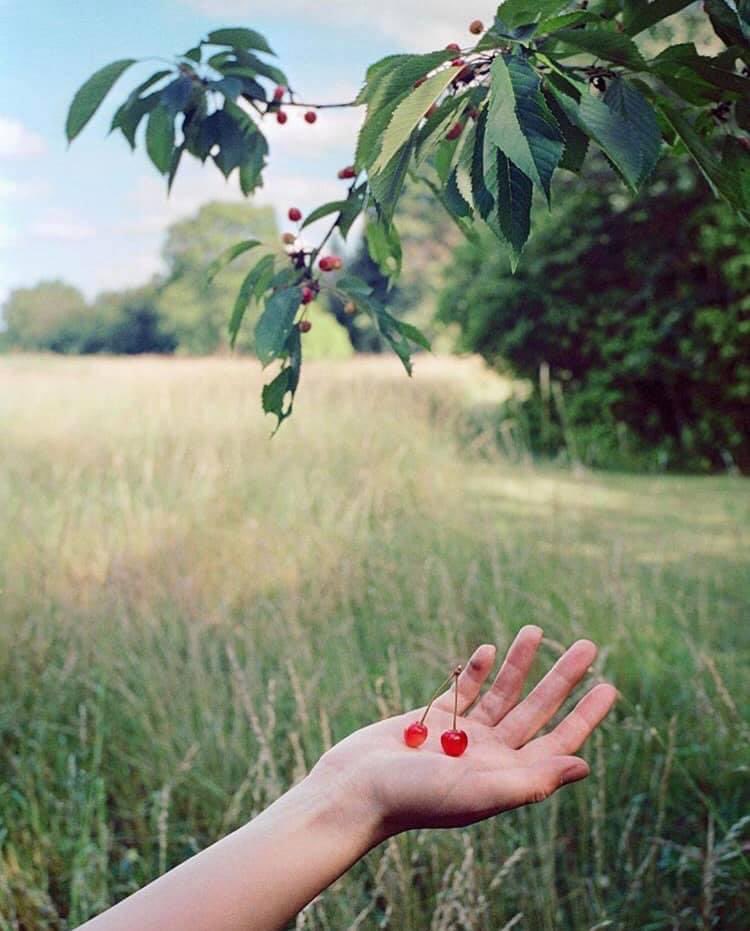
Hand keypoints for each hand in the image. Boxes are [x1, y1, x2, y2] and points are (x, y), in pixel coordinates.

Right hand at [310, 627, 616, 839]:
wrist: (355, 791)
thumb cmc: (415, 798)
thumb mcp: (479, 791)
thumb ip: (532, 780)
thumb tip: (583, 765)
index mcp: (506, 776)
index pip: (558, 743)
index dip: (585, 716)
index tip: (608, 686)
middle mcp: (490, 756)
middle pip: (536, 710)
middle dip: (562, 678)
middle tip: (588, 646)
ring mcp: (461, 737)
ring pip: (502, 693)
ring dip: (520, 663)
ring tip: (536, 629)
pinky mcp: (432, 719)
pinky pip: (463, 690)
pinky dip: (477, 669)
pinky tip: (490, 649)